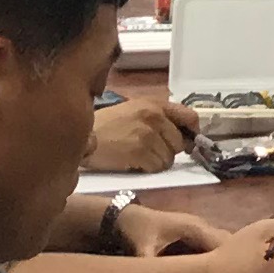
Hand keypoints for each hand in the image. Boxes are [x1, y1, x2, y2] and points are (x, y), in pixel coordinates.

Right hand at [82, 96, 198, 173]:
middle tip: (150, 151)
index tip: (188, 142)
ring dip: (157, 162)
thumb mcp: (134, 111)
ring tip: (138, 156)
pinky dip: (148, 169)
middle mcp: (154, 116)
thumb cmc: (105, 125)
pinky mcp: (139, 151)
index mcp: (155, 104)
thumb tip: (184, 137)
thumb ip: (158, 118)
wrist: (82, 137)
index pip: (189, 116)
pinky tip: (133, 162)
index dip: (191, 132)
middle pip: (179, 142)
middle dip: (168, 150)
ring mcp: (147, 134)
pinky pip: (157, 167)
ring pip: (169, 158)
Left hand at [107, 200, 225, 258]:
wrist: (127, 217)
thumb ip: (152, 265)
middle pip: (226, 244)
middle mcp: (201, 226)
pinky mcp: (194, 235)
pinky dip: (213, 259)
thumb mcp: (143, 249)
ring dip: (222, 261)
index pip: (222, 244)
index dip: (229, 261)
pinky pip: (210, 247)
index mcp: (194, 228)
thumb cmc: (137, 230)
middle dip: (230, 262)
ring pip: (219, 245)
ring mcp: (199, 229)